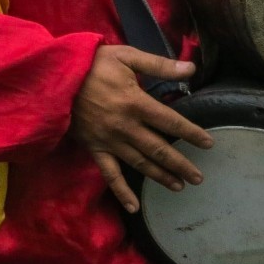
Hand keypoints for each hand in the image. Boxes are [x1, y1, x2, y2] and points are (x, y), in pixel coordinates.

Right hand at [69, 46, 213, 214]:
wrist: (55, 76)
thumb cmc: (93, 64)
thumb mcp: (127, 56)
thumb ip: (159, 65)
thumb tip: (192, 69)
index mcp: (136, 103)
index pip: (171, 122)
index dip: (191, 133)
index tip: (208, 144)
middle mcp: (125, 127)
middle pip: (159, 150)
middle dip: (181, 164)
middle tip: (198, 178)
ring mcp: (109, 140)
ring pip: (140, 164)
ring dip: (161, 176)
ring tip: (179, 186)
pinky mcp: (94, 148)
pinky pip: (109, 174)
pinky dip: (121, 192)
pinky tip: (134, 207)